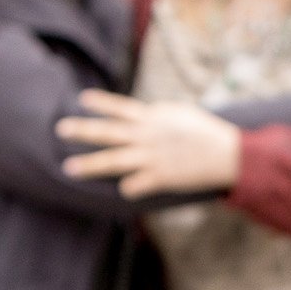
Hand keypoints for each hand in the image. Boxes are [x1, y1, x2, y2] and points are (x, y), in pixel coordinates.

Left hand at [58, 92, 243, 195]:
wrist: (230, 155)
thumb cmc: (207, 132)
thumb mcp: (182, 114)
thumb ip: (157, 114)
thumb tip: (139, 112)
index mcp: (154, 118)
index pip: (122, 108)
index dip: (102, 103)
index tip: (82, 100)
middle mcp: (148, 136)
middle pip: (109, 133)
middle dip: (83, 131)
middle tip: (60, 129)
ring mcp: (153, 158)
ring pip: (114, 161)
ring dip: (90, 165)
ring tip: (69, 168)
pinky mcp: (162, 178)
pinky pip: (136, 185)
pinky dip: (129, 187)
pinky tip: (126, 189)